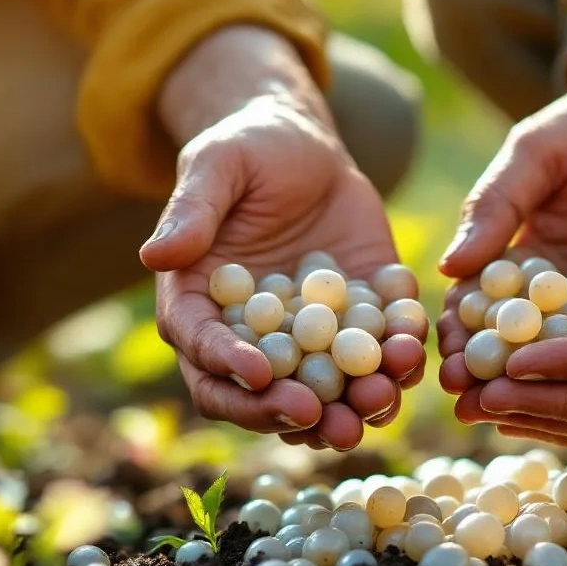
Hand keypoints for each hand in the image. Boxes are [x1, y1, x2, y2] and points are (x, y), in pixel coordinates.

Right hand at [140, 28, 424, 450]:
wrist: (305, 145)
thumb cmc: (247, 148)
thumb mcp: (217, 166)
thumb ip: (191, 212)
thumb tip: (155, 256)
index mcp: (200, 307)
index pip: (204, 353)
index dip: (228, 370)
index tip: (261, 375)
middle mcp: (250, 337)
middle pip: (261, 396)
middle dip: (293, 415)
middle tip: (329, 420)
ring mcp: (308, 339)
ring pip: (324, 393)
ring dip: (353, 407)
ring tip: (380, 399)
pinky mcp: (359, 323)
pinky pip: (377, 355)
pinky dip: (395, 362)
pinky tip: (411, 354)